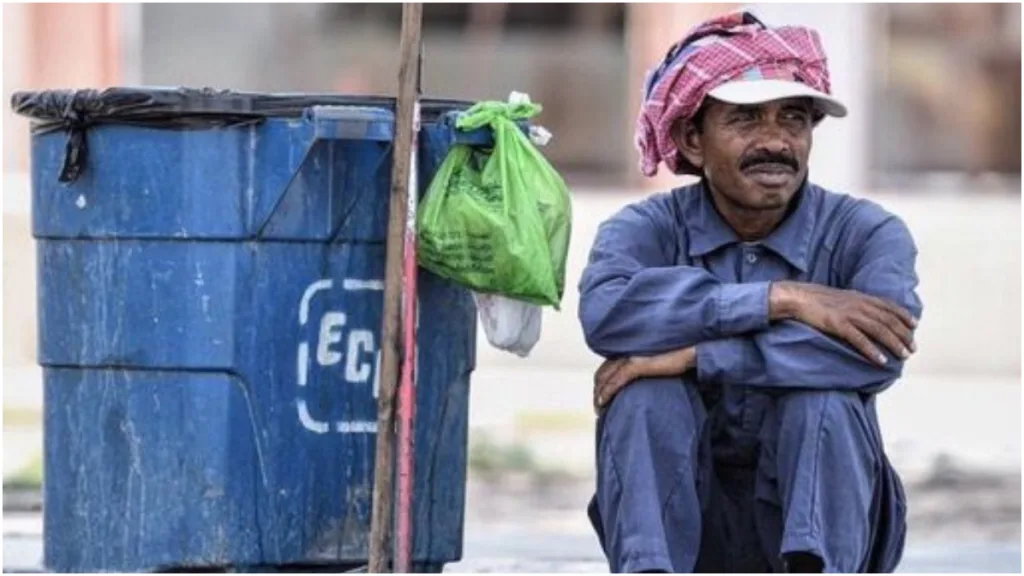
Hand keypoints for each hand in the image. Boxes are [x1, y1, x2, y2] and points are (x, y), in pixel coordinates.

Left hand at [593, 347, 695, 411]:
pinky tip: (602, 403)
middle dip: (597, 390)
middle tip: (598, 407)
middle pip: (603, 373)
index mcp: (630, 350)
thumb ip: (646, 371)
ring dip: (599, 394)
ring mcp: (630, 357)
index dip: (601, 383)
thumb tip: (644, 385)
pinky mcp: (636, 365)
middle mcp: (627, 352)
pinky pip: (615, 381)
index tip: (600, 398)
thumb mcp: (657, 365)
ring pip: (606, 378)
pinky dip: (606, 393)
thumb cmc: (679, 358)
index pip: (608, 367)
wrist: (691, 351)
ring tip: (599, 409)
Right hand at [770, 281, 916, 365]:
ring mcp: (850, 315)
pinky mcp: (839, 325)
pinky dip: (872, 350)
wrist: (799, 297)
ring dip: (894, 344)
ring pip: (879, 330)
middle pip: (889, 321)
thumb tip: (868, 313)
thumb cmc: (818, 299)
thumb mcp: (843, 297)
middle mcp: (860, 305)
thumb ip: (857, 303)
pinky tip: (881, 360)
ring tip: (903, 356)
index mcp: (861, 297)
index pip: (889, 306)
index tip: (914, 326)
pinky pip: (860, 340)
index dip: (904, 316)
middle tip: (912, 349)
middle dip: (904, 335)